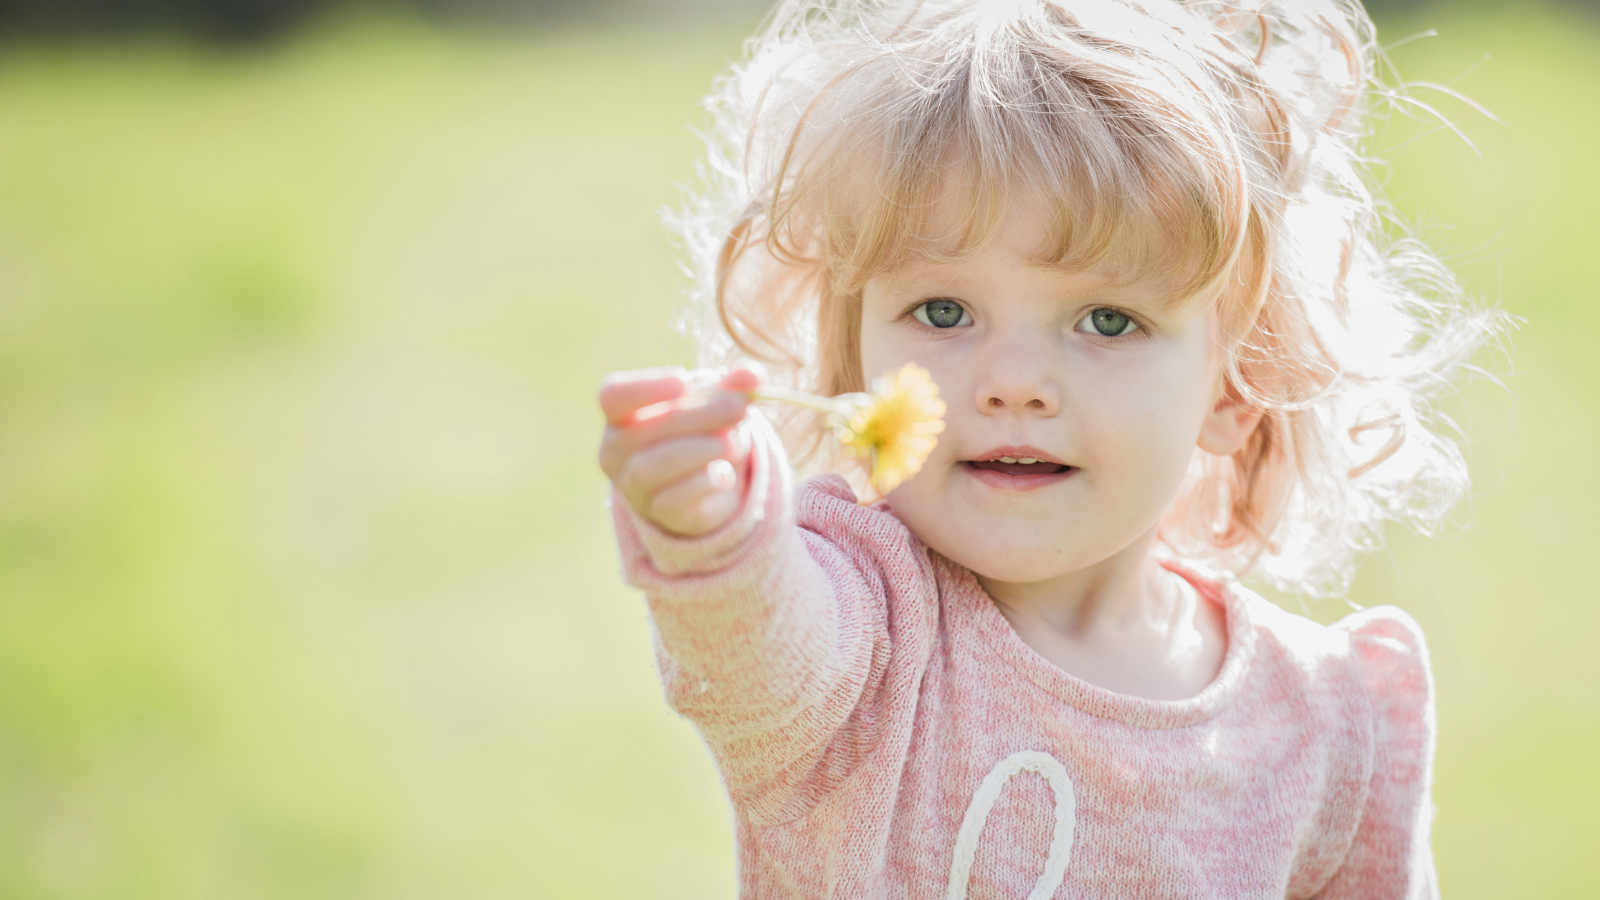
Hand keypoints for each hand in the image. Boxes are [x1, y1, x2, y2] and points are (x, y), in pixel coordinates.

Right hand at [598, 365, 760, 536]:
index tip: (684, 382)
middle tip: (738, 408)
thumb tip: (752, 374)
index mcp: (621, 414)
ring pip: (651, 468)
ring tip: (733, 443)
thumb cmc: (703, 429)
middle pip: (643, 431)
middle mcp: (616, 451)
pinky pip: (672, 501)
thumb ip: (734, 387)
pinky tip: (723, 474)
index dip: (645, 388)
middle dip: (696, 416)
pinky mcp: (658, 513)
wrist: (712, 480)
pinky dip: (703, 483)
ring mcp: (633, 486)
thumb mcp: (718, 402)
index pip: (613, 396)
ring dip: (699, 450)